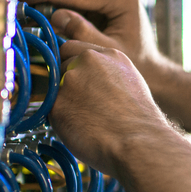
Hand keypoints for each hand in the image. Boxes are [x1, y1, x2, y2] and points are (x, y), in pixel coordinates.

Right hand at [26, 0, 169, 85]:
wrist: (151, 67)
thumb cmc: (136, 62)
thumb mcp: (106, 49)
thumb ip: (82, 32)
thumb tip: (55, 15)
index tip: (25, 0)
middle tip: (20, 4)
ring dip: (54, 1)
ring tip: (29, 9)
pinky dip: (65, 6)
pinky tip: (45, 12)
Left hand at [50, 39, 174, 174]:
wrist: (139, 143)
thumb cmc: (140, 121)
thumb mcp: (130, 83)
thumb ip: (106, 74)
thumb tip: (89, 81)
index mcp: (109, 54)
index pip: (73, 48)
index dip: (72, 66)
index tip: (78, 81)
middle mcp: (87, 60)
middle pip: (61, 66)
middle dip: (66, 83)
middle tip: (83, 105)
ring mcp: (70, 80)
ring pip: (54, 89)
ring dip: (63, 102)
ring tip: (87, 120)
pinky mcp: (57, 103)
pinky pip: (50, 111)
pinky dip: (60, 121)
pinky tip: (81, 130)